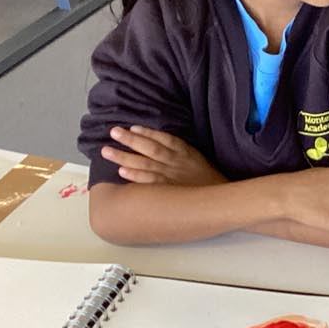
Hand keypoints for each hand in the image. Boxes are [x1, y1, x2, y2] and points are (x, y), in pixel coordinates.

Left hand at [102, 126, 225, 185]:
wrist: (222, 200)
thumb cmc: (209, 181)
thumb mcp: (198, 160)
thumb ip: (182, 152)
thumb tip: (159, 143)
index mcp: (185, 153)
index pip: (165, 139)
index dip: (148, 133)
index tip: (133, 127)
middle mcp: (176, 162)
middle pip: (150, 148)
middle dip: (130, 140)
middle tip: (113, 132)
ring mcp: (171, 177)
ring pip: (145, 163)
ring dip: (125, 156)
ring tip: (107, 151)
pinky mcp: (169, 190)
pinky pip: (150, 181)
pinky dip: (136, 175)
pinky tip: (121, 171)